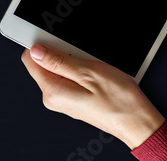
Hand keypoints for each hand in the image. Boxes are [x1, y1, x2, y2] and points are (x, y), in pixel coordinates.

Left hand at [21, 44, 164, 148]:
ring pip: (56, 70)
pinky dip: (77, 71)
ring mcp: (62, 100)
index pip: (29, 59)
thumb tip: (36, 51)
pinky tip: (93, 74)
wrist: (137, 123)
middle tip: (81, 57)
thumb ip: (58, 61)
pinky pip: (66, 79)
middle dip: (59, 54)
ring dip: (70, 62)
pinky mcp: (72, 100)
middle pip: (42, 64)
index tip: (57, 42)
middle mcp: (53, 99)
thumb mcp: (89, 72)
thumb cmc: (119, 102)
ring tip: (91, 67)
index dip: (42, 45)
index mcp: (53, 91)